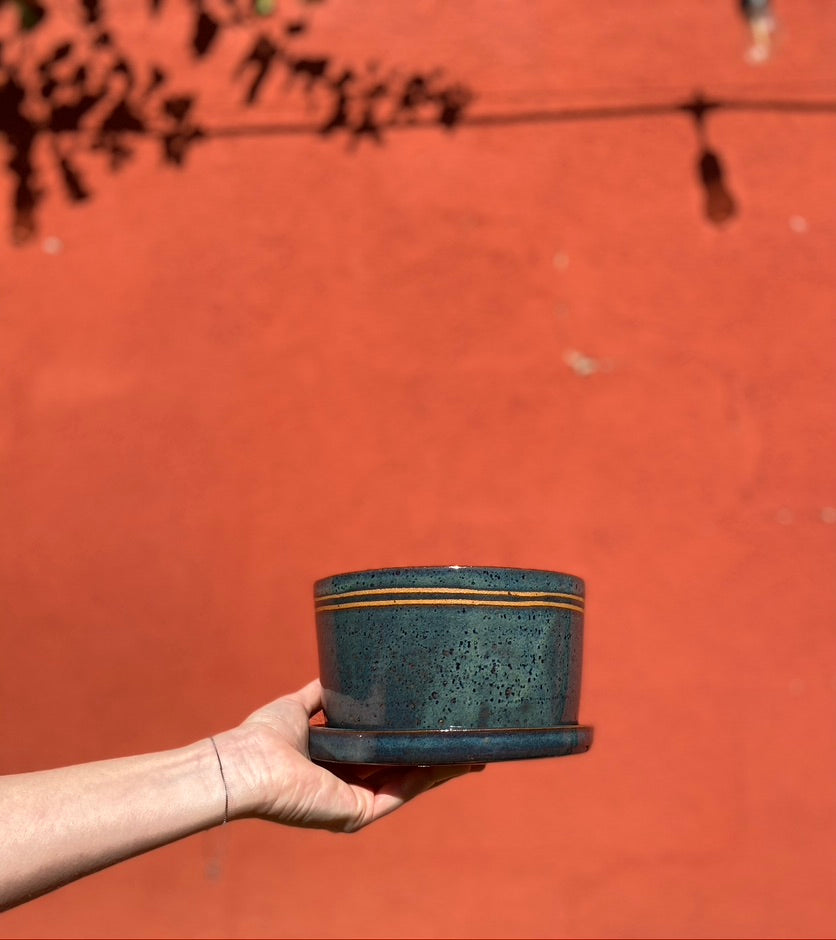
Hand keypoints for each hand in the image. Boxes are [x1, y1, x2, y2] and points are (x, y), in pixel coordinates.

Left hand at [218, 680, 482, 832]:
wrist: (246, 763)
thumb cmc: (263, 737)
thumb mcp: (298, 707)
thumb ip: (321, 695)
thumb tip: (340, 672)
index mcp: (335, 766)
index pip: (380, 754)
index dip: (408, 740)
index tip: (436, 725)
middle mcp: (347, 787)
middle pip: (400, 771)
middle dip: (435, 757)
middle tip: (468, 741)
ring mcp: (354, 803)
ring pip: (407, 783)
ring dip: (440, 768)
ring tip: (472, 750)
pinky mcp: (356, 813)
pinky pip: (399, 793)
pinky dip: (427, 778)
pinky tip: (450, 761)